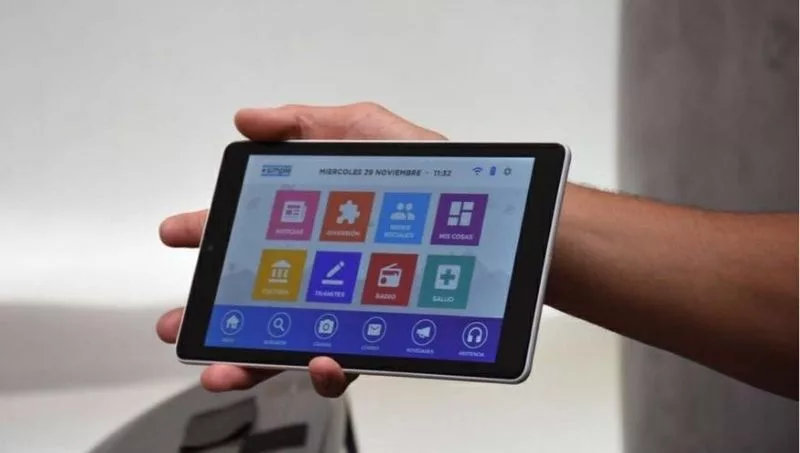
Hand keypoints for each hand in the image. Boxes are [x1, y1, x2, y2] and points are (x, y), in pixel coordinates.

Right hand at [157, 103, 444, 396]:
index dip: (214, 230)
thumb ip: (310, 124)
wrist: (499, 230)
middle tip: (181, 319)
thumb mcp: (371, 133)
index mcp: (318, 221)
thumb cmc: (442, 182)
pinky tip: (317, 358)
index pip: (255, 227)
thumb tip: (248, 120)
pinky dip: (322, 367)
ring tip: (221, 364)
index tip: (180, 234)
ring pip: (286, 337)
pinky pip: (344, 361)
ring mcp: (351, 306)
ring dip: (247, 355)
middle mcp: (328, 267)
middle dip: (213, 308)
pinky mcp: (379, 337)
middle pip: (258, 290)